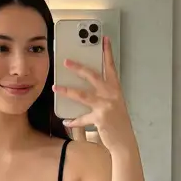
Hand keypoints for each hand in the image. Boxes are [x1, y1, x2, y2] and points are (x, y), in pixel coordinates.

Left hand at [53, 36, 136, 152]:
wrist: (125, 141)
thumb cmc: (118, 122)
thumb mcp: (114, 104)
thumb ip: (103, 94)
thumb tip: (86, 87)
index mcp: (115, 89)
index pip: (111, 67)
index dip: (107, 52)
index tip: (103, 39)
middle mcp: (111, 95)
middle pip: (93, 76)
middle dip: (78, 68)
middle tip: (66, 62)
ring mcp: (106, 106)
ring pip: (82, 95)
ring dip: (67, 90)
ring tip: (55, 87)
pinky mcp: (100, 118)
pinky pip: (82, 118)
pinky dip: (73, 120)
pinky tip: (65, 120)